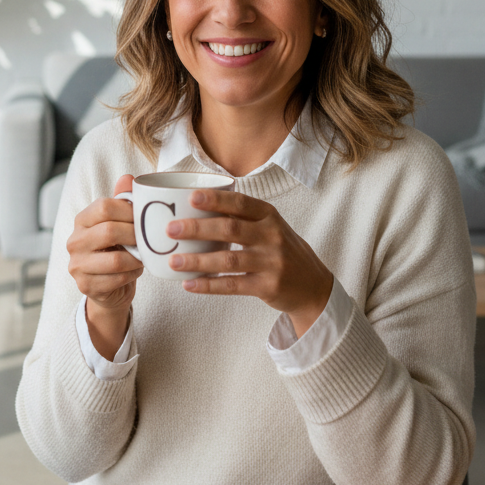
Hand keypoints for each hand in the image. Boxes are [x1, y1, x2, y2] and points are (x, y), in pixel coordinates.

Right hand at [66, 174, 143, 358]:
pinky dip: (132, 275)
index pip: (104, 207)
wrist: (109, 286)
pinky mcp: (85, 286)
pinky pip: (117, 279)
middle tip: (150, 239)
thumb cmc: (117, 249)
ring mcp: (77, 265)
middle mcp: (74, 241)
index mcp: (82, 220)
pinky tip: (135, 271)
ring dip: (136, 259)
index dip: (129, 211)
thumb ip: (123, 200)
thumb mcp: (120, 223)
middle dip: (135, 235)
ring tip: (144, 257)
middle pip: (109, 231)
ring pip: (115, 260)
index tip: (144, 217)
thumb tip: (128, 177)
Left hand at [165, 188, 333, 336]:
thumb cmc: (281, 250)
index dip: (215, 199)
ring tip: (174, 261)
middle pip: (230, 228)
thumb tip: (195, 206)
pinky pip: (233, 285)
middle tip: (171, 230)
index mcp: (269, 215)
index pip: (240, 202)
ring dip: (197, 261)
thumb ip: (241, 217)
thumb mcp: (269, 226)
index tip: (190, 198)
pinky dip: (209, 285)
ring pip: (228, 259)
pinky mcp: (268, 286)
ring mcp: (271, 262)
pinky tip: (189, 285)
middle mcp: (271, 236)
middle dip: (197, 228)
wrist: (313, 285)